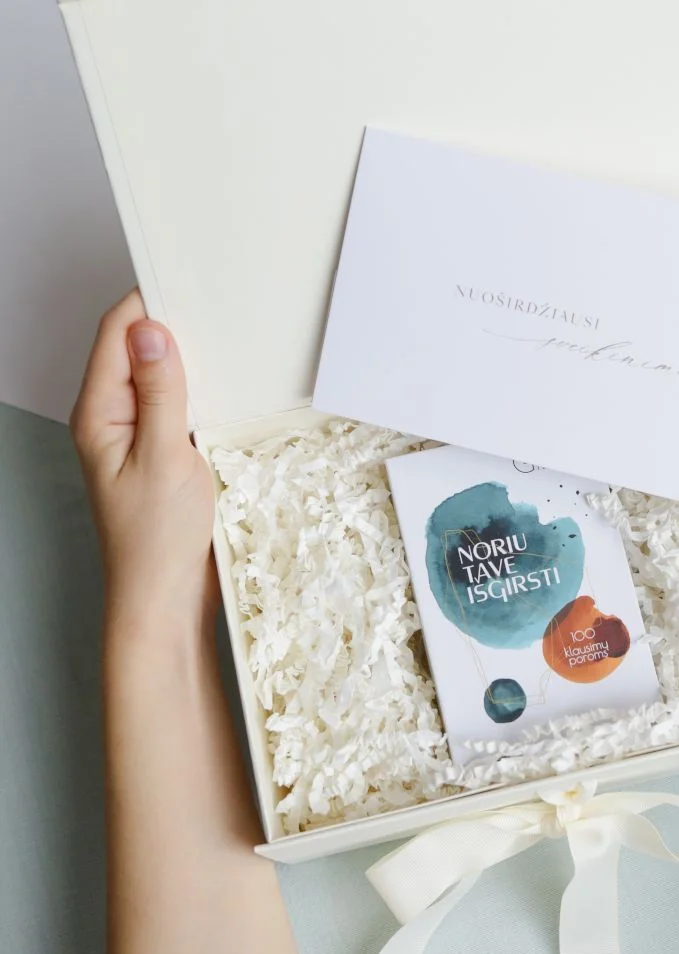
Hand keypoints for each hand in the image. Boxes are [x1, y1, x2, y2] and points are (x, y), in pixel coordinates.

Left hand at [71, 291, 215, 625]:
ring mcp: (139, 436)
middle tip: (218, 307)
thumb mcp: (164, 457)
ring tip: (228, 343)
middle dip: (173, 326)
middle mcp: (114, 418)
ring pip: (161, 377)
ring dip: (191, 360)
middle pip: (136, 350)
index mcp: (99, 413)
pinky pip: (178, 406)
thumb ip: (159, 392)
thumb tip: (151, 330)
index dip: (149, 302)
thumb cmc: (157, 540)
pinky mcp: (164, 453)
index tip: (189, 281)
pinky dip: (201, 391)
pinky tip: (227, 390)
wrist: (167, 597)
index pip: (117, 335)